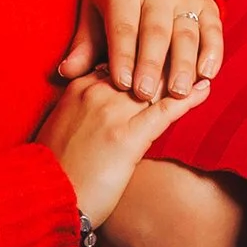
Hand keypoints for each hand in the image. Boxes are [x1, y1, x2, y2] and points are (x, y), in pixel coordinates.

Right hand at [39, 67, 210, 230]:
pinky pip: (164, 111)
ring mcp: (112, 113)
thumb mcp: (61, 126)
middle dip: (166, 58)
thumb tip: (102, 103)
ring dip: (182, 73)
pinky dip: (187, 98)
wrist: (42, 198)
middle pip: (140, 64)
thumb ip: (82, 107)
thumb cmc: (52, 168)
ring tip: (205, 64)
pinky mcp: (127, 138)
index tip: (163, 48)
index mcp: (79, 86)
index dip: (143, 55)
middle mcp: (96, 92)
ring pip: (155, 83)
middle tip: (192, 50)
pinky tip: (205, 88)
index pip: (120, 59)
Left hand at [59, 0, 226, 103]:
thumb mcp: (93, 15)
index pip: (123, 27)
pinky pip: (212, 29)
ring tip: (178, 92)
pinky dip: (212, 52)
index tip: (121, 85)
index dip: (122, 56)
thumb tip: (66, 72)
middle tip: (146, 94)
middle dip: (152, 65)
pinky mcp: (206, 4)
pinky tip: (206, 75)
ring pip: (186, 33)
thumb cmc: (113, 2)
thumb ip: (84, 46)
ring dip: (183, 64)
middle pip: (156, 32)